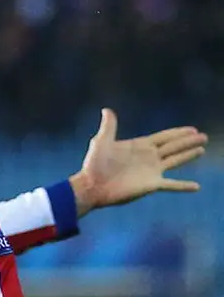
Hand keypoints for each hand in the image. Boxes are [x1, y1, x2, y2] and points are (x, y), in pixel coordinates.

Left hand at [69, 108, 207, 216]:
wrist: (92, 186)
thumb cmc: (94, 164)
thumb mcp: (101, 141)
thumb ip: (109, 126)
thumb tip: (107, 109)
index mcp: (140, 146)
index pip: (164, 137)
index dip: (177, 133)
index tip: (192, 129)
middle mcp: (149, 157)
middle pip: (173, 147)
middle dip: (188, 141)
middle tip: (203, 136)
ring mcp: (152, 171)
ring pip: (175, 161)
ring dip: (188, 155)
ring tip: (202, 149)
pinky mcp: (152, 185)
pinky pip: (172, 185)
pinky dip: (184, 186)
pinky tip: (197, 187)